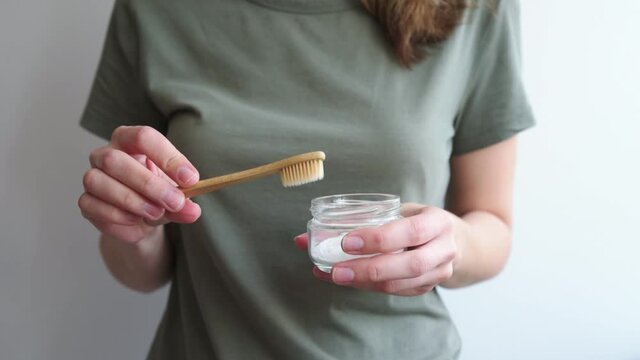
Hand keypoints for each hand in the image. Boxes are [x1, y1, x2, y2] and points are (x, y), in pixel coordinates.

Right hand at [78, 126, 200, 242]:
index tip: (190, 179)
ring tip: (157, 213)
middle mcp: (107, 154)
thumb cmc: (159, 195)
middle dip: (149, 184)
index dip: (167, 157)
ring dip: (133, 201)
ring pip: (98, 182)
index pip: (143, 137)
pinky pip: (92, 205)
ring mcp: (93, 177)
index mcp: (131, 141)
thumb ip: (185, 202)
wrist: (143, 219)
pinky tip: (136, 220)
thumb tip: (192, 210)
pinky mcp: (86, 201)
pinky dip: (118, 216)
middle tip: (175, 202)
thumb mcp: (177, 197)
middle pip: (116, 160)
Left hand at [294, 204, 459, 295]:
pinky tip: (346, 281)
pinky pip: (396, 292)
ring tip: (334, 276)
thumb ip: (362, 218)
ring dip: (364, 282)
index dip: (377, 239)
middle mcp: (443, 249)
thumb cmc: (420, 220)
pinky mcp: (427, 288)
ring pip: (400, 284)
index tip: (346, 241)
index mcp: (437, 222)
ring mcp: (439, 272)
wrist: (460, 243)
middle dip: (368, 268)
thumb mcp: (402, 210)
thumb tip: (305, 236)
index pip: (409, 232)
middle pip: (407, 265)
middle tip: (336, 269)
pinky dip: (368, 287)